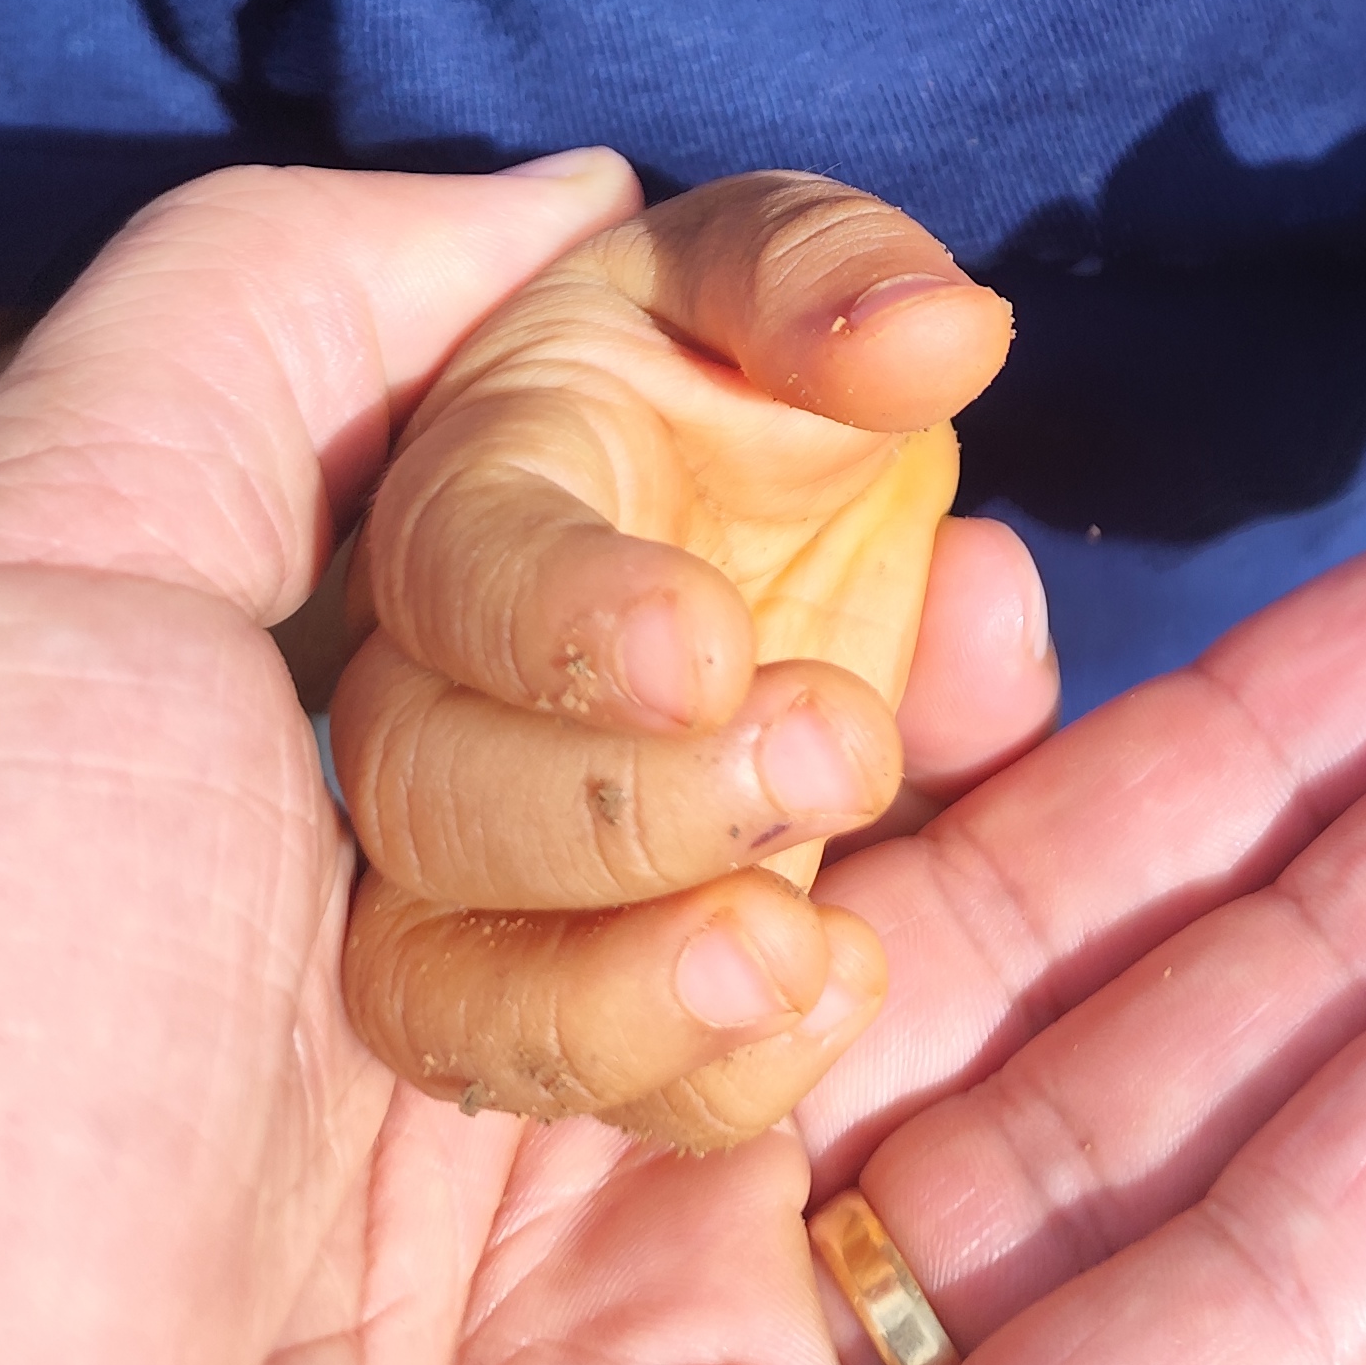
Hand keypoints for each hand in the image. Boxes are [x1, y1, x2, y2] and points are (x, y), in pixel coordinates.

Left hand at [0, 161, 1365, 1364]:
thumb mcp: (10, 588)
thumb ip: (270, 327)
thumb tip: (567, 191)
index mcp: (365, 926)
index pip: (721, 735)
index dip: (892, 587)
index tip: (977, 454)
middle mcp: (528, 1165)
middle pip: (969, 929)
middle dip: (1251, 767)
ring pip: (1081, 1156)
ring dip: (1353, 962)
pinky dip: (1318, 1258)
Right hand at [336, 167, 1051, 1149]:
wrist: (778, 508)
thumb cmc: (767, 377)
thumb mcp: (798, 291)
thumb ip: (837, 286)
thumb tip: (934, 331)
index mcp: (479, 494)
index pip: (459, 564)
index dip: (560, 614)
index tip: (707, 647)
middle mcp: (433, 688)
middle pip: (431, 791)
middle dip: (625, 803)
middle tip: (832, 761)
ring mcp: (475, 860)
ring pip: (442, 978)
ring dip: (616, 989)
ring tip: (796, 954)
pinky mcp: (561, 981)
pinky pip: (572, 1078)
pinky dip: (702, 1069)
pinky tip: (837, 996)